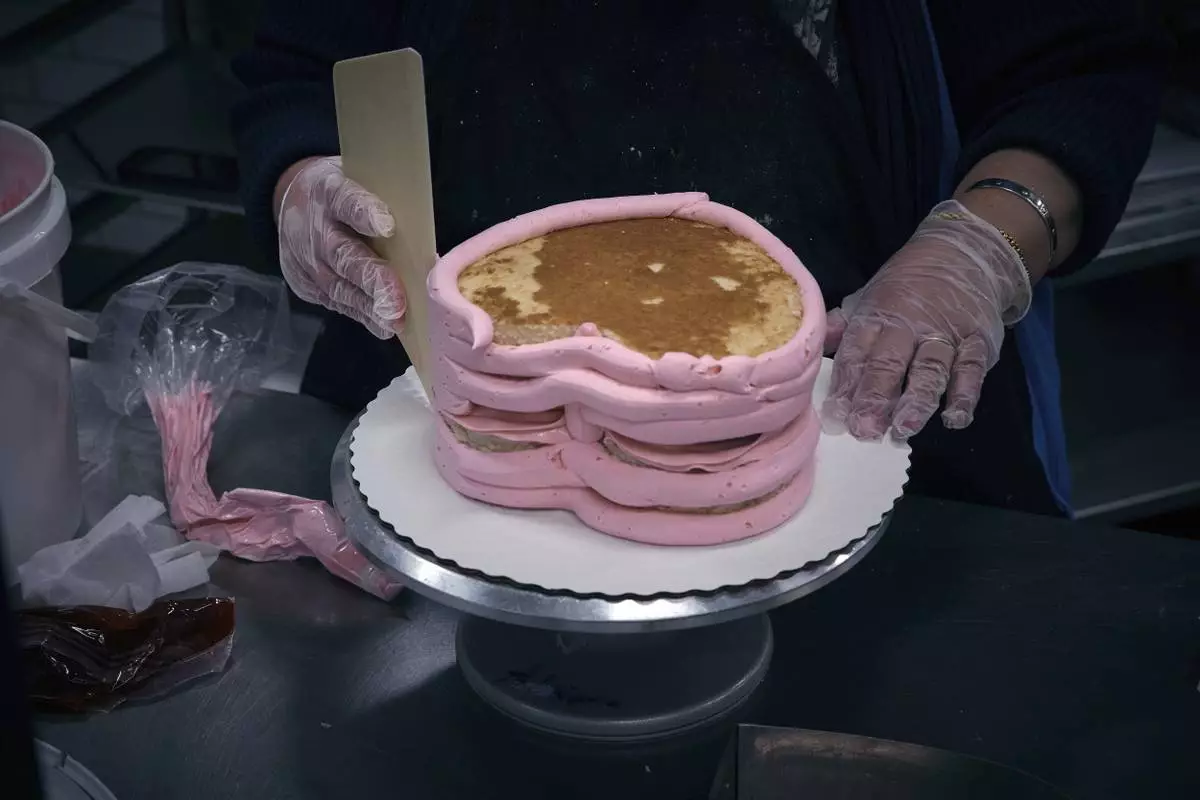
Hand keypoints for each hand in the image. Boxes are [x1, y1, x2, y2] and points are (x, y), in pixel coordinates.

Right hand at [275, 156, 403, 338]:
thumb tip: (421, 236)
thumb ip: (383, 204)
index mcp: (329, 192)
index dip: (365, 213)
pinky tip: (381, 324)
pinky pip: (334, 301)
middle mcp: (314, 226)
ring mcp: (305, 258)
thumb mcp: (358, 183)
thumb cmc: (342, 198)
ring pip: (338, 285)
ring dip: (369, 306)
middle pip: (343, 254)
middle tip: (396, 302)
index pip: (346, 200)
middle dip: (373, 279)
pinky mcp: (304, 282)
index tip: (387, 226)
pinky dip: (360, 313)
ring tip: (394, 320)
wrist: (291, 202)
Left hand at [822, 200, 1030, 440]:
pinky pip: (972, 369)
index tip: (835, 416)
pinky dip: (965, 395)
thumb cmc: (905, 287)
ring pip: (930, 369)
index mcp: (876, 316)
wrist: (964, 254)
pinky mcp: (978, 341)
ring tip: (904, 428)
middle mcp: (909, 326)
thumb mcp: (867, 297)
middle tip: (865, 431)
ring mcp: (945, 335)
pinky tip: (954, 419)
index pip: (856, 353)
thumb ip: (842, 327)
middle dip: (875, 398)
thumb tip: (808, 350)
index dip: (845, 385)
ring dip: (917, 401)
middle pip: (889, 364)